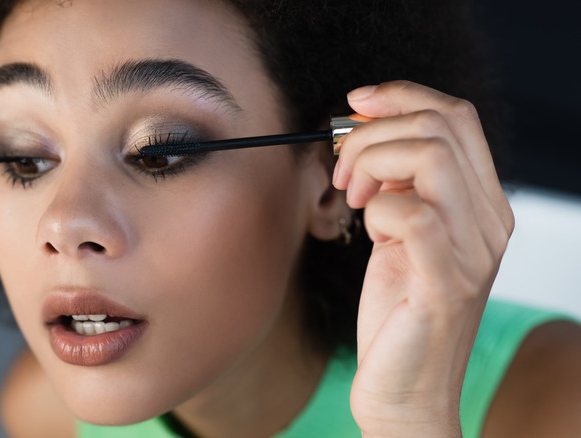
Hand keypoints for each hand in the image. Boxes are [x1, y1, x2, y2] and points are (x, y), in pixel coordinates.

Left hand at [332, 81, 514, 436]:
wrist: (405, 390)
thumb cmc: (396, 311)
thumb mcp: (398, 233)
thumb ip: (398, 186)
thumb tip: (367, 132)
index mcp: (481, 204)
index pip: (457, 117)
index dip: (402, 96)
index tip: (356, 103)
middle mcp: (489, 222)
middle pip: (441, 126)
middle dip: (374, 132)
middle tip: (345, 170)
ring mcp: (473, 252)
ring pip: (431, 156)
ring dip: (372, 163)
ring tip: (354, 196)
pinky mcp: (445, 283)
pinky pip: (412, 213)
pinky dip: (377, 209)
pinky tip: (368, 229)